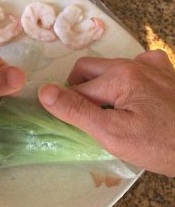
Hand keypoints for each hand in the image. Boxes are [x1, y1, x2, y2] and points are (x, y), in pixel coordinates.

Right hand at [38, 50, 174, 175]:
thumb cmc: (160, 145)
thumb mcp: (112, 134)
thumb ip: (76, 111)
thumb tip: (43, 91)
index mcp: (119, 75)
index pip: (76, 88)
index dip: (73, 108)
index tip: (82, 125)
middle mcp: (133, 61)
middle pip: (87, 69)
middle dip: (81, 91)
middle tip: (92, 117)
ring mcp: (151, 63)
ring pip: (107, 68)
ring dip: (101, 87)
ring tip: (113, 112)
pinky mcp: (163, 69)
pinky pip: (130, 66)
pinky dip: (122, 80)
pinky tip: (133, 97)